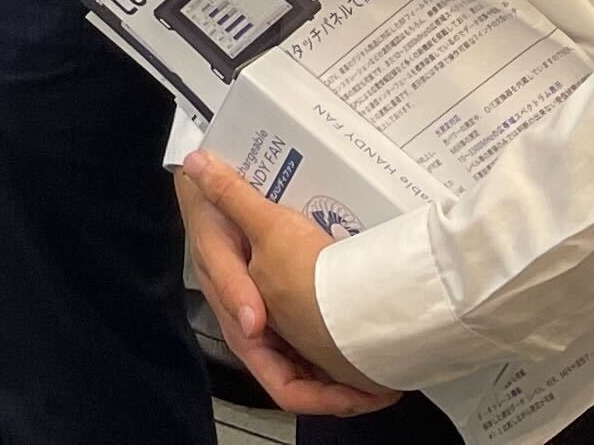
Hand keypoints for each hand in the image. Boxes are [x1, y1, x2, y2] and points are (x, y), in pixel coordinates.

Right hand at [176, 152, 399, 417]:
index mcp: (243, 332)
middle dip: (348, 392)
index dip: (327, 401)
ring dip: (348, 370)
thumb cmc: (212, 219)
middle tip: (390, 383)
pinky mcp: (284, 302)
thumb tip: (251, 324)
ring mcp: (275, 320)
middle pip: (308, 384)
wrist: (202, 192)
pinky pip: (316, 336)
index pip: (288, 390)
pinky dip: (341, 343)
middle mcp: (260, 335)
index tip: (367, 393)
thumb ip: (231, 281)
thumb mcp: (218, 244)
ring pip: (314, 364)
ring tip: (387, 362)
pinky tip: (365, 330)